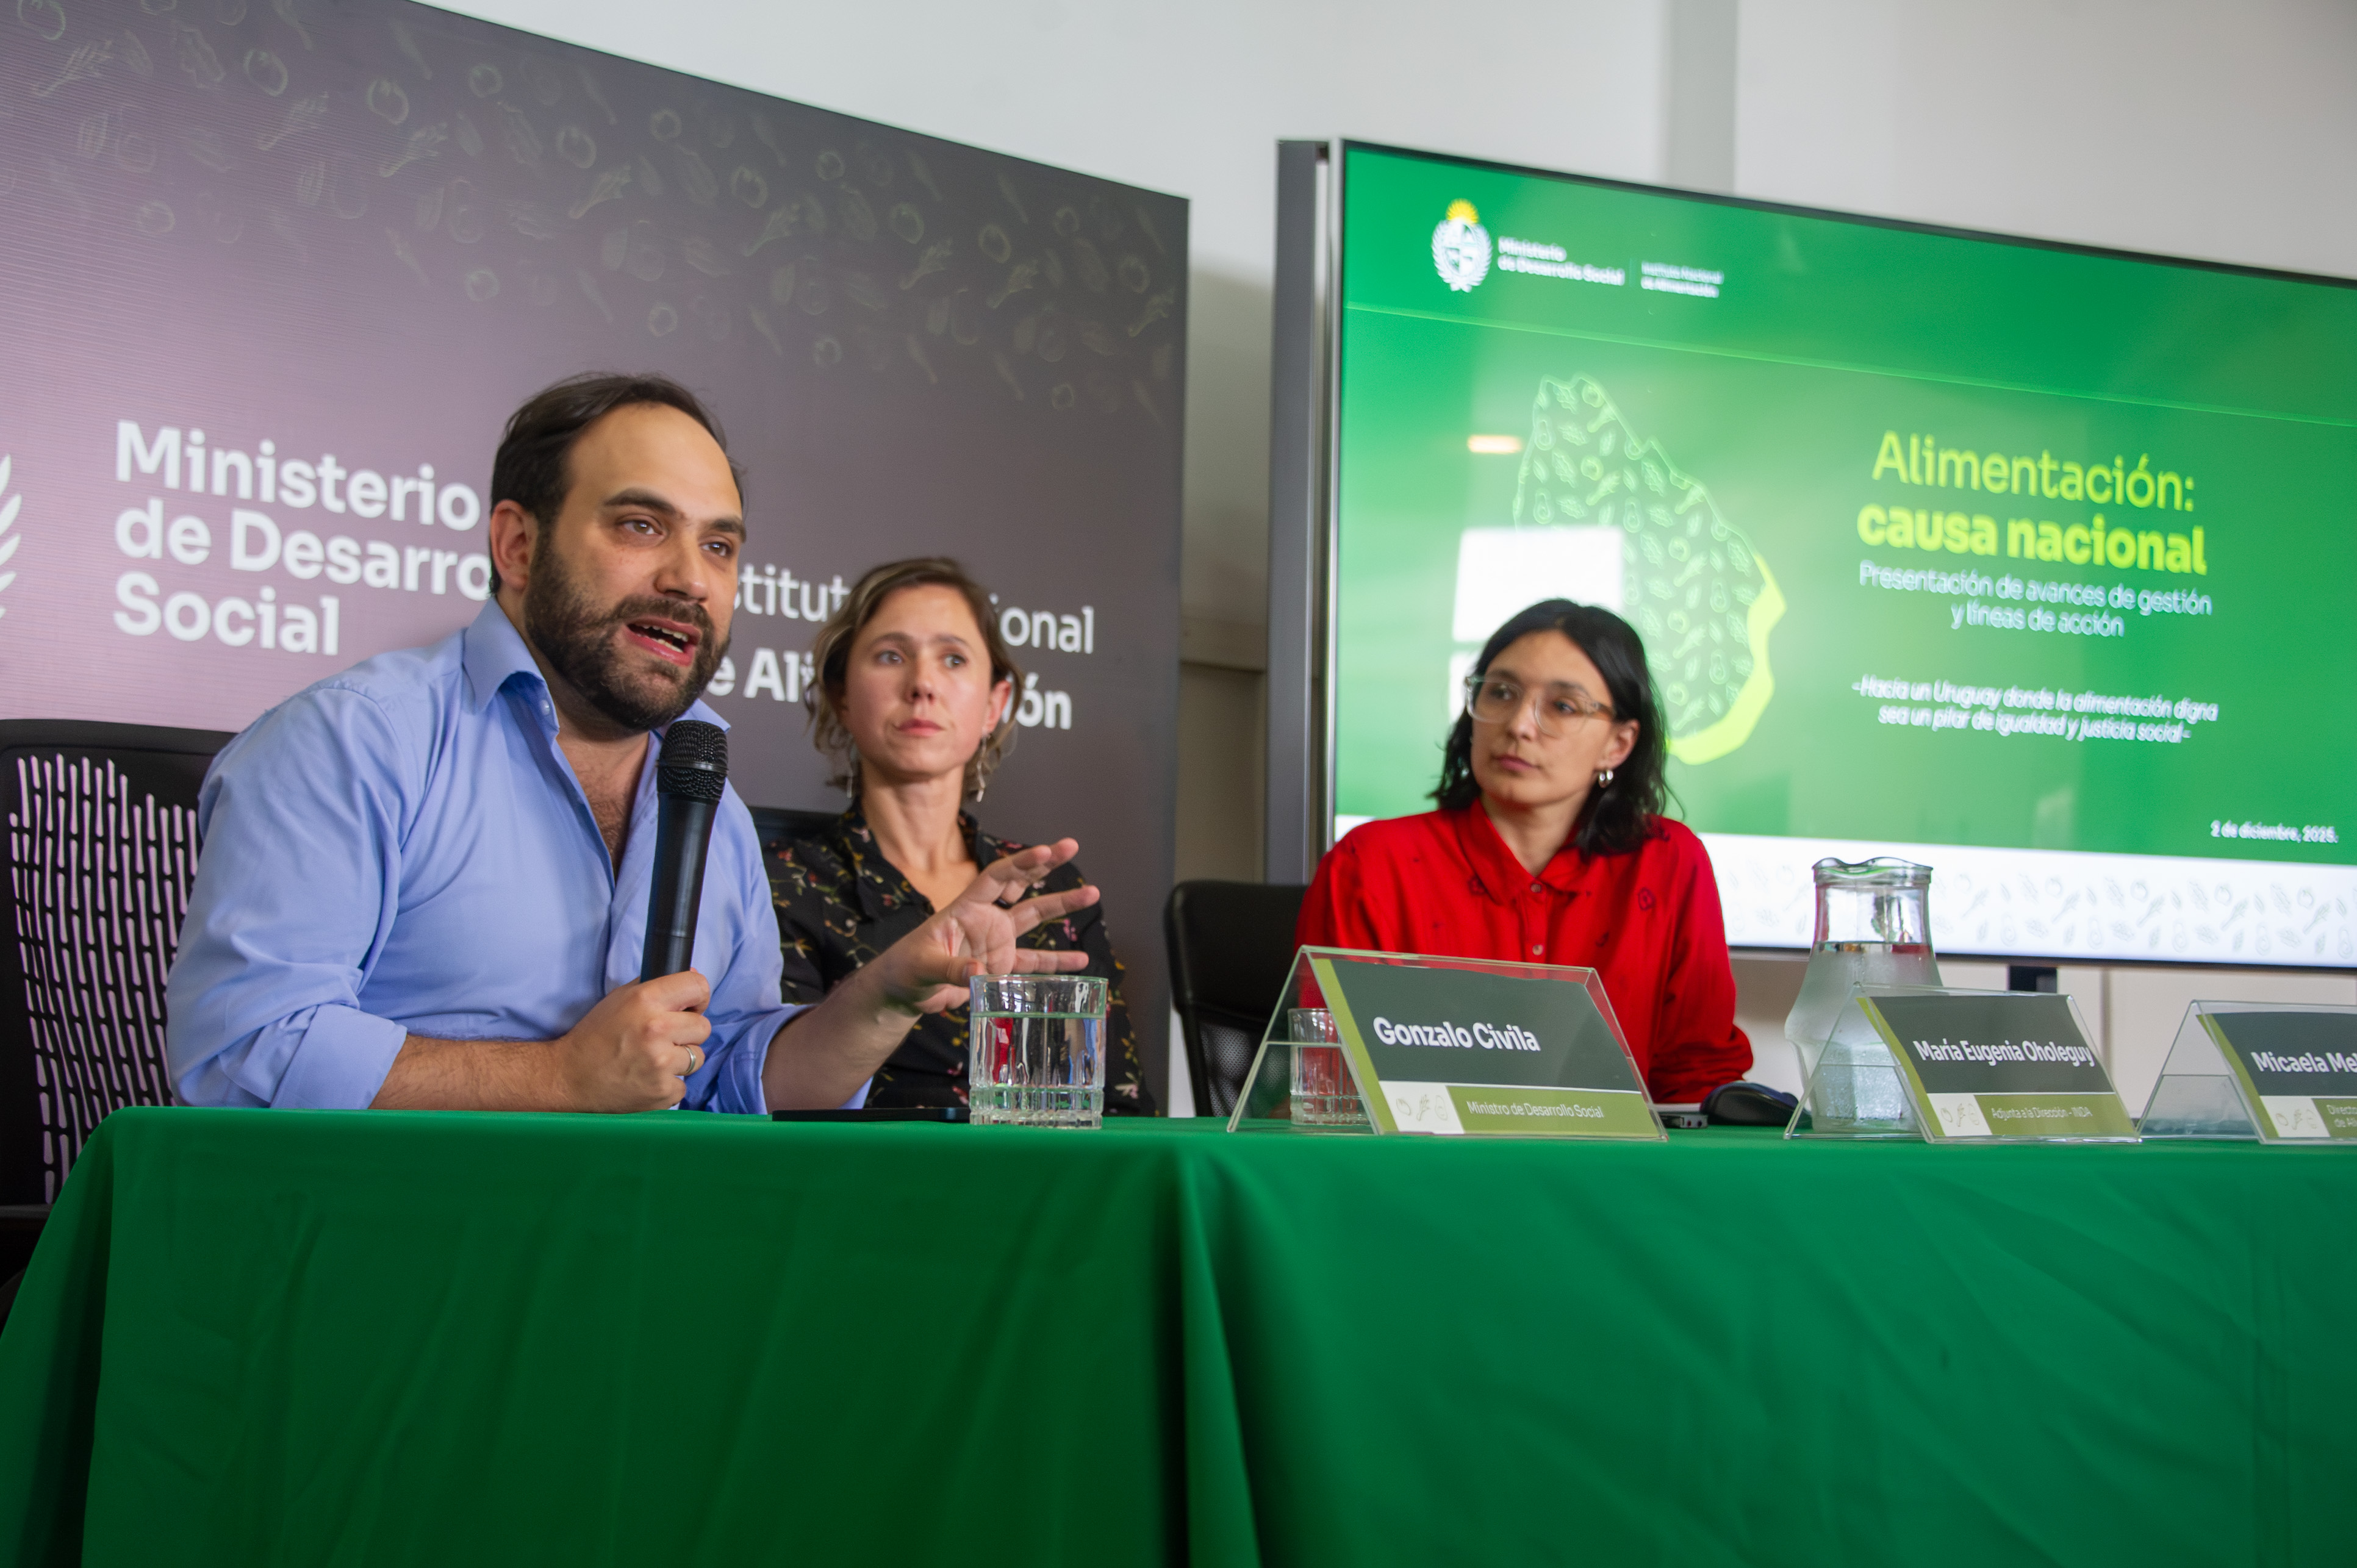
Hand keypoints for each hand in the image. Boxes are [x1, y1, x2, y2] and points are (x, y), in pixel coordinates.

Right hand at [552, 970, 713, 1110]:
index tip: (690, 1007)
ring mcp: (661, 1063)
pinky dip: (668, 1084)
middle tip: (664, 1038)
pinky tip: (646, 1079)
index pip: (698, 987)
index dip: (697, 997)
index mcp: (646, 1000)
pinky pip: (683, 1084)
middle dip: (688, 1032)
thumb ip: (655, 987)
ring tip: (652, 1060)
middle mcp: (657, 1029)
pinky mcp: (663, 1091)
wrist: (569, 1078)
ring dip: (680, 1059)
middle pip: (703, 1026)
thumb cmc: (595, 1036)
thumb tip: (690, 978)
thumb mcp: (620, 998)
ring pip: (697, 1057)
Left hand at [874, 839, 1099, 1013]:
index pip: (996, 878)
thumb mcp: (923, 967)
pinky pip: (1034, 963)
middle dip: (1046, 866)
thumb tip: (977, 973)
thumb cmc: (906, 970)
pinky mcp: (1002, 967)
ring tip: (1091, 893)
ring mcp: (997, 942)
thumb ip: (950, 969)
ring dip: (1062, 906)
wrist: (905, 992)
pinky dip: (1057, 963)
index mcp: (965, 908)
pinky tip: (1081, 960)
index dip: (1020, 864)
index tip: (1045, 851)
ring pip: (1035, 919)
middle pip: (1021, 886)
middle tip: (1071, 846)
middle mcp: (986, 919)